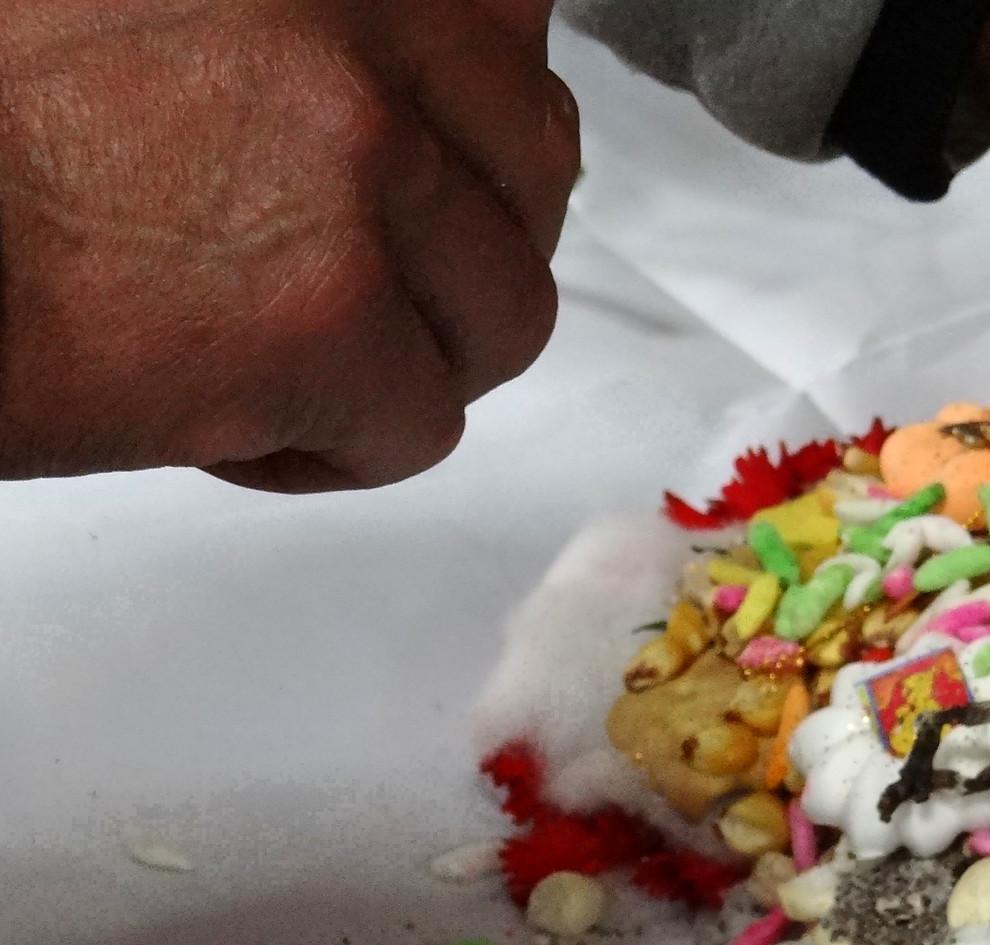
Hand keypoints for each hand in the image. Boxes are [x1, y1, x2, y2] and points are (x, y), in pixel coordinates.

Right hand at [0, 0, 578, 489]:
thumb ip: (330, 29)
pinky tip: (228, 418)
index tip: (431, 171)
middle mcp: (366, 35)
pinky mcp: (334, 324)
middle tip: (348, 284)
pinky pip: (424, 429)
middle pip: (532, 182)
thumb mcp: (183, 12)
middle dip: (457, 255)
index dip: (480, 130)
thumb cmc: (4, 126)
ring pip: (500, 318)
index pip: (509, 38)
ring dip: (404, 358)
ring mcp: (360, 179)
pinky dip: (333, 452)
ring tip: (272, 350)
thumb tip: (467, 62)